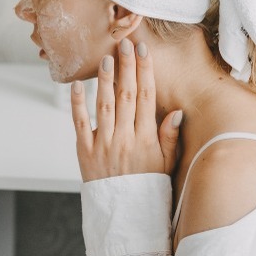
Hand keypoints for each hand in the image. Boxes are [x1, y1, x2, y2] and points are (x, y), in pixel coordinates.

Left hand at [71, 39, 182, 181]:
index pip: (147, 97)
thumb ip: (169, 136)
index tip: (143, 51)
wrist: (123, 212)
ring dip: (105, 79)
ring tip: (106, 58)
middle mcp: (125, 138)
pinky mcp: (85, 150)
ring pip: (104, 104)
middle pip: (126, 95)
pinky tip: (78, 84)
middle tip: (124, 43)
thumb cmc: (147, 184)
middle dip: (126, 67)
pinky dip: (78, 102)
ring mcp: (103, 144)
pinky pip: (80, 122)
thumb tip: (177, 111)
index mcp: (146, 139)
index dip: (145, 71)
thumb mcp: (166, 163)